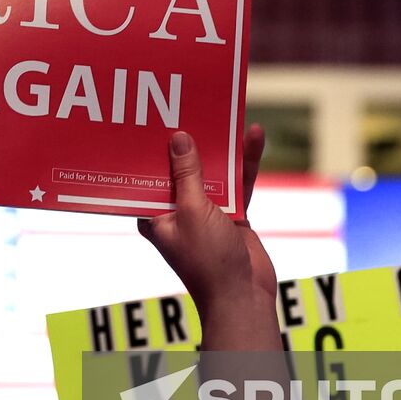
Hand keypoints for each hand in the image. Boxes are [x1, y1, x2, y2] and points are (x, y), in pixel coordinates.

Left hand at [136, 125, 280, 350]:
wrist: (242, 295)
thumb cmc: (206, 259)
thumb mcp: (191, 210)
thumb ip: (186, 174)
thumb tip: (178, 139)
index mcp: (154, 214)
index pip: (146, 175)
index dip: (148, 149)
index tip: (149, 118)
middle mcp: (176, 210)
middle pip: (180, 167)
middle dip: (186, 140)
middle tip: (188, 104)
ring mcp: (205, 211)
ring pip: (211, 170)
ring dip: (219, 146)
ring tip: (223, 112)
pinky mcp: (231, 213)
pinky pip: (237, 181)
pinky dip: (245, 160)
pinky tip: (254, 136)